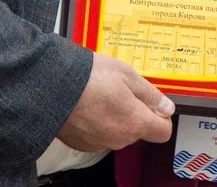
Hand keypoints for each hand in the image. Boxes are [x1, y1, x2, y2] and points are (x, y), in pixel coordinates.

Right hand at [57, 52, 174, 150]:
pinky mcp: (82, 143)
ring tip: (101, 94)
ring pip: (118, 132)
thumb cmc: (87, 76)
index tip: (153, 104)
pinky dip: (97, 123)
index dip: (161, 116)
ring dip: (115, 117)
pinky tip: (88, 104)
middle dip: (134, 113)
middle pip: (138, 130)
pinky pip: (98, 135)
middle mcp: (119, 138)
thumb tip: (165, 106)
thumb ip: (150, 94)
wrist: (51, 84)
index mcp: (135, 121)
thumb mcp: (126, 74)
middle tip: (121, 90)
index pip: (163, 131)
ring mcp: (100, 143)